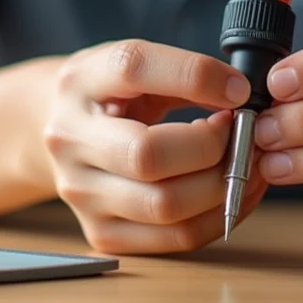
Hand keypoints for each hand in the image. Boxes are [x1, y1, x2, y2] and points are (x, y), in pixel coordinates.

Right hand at [43, 40, 266, 254]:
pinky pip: (174, 238)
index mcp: (81, 81)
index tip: (237, 88)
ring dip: (222, 184)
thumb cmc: (109, 92)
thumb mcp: (135, 64)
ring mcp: (82, 192)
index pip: (133, 69)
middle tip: (240, 132)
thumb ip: (181, 73)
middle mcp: (71, 139)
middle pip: (147, 155)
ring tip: (243, 161)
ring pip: (165, 205)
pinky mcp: (101, 232)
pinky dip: (218, 216)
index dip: (194, 76)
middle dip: (211, 145)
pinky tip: (233, 190)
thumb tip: (237, 95)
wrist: (59, 127)